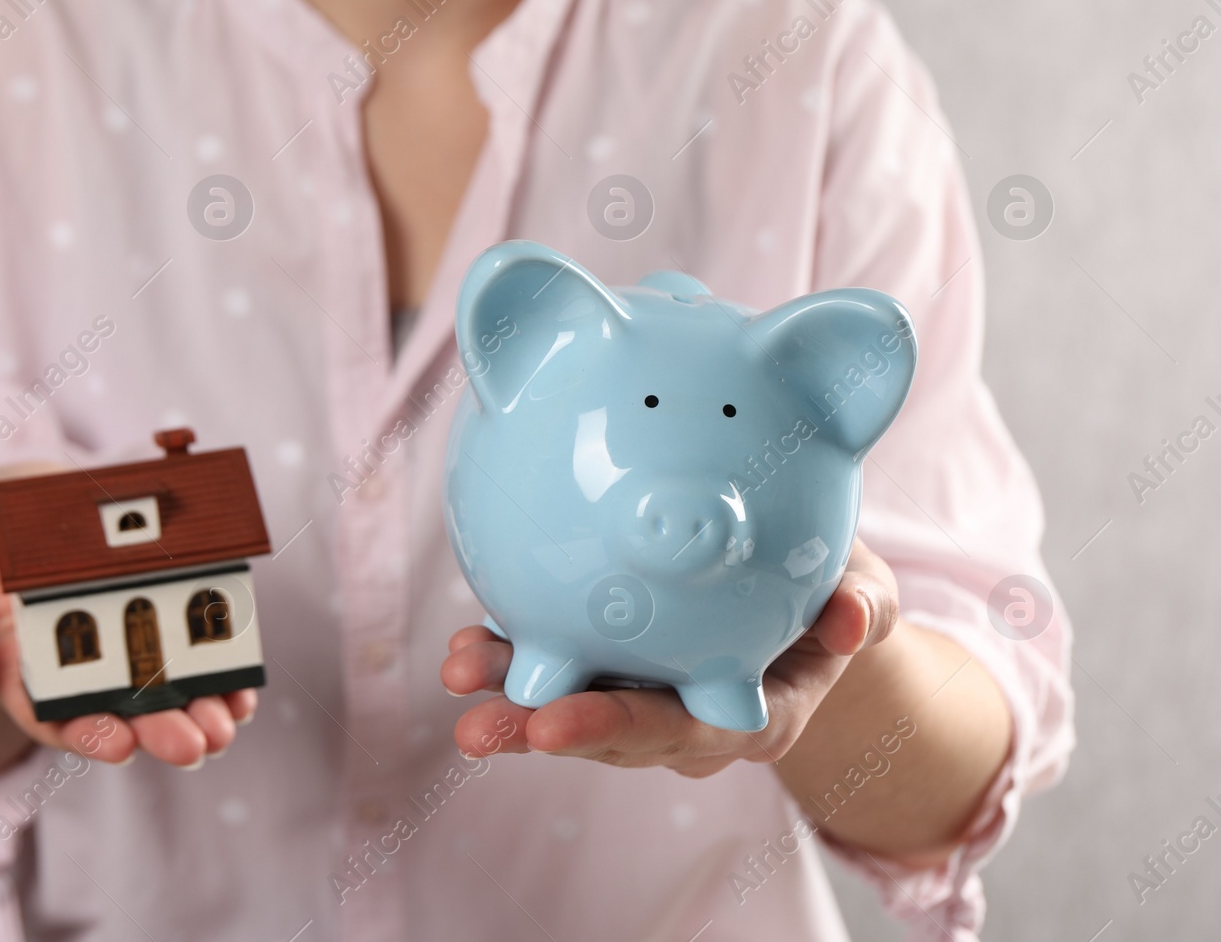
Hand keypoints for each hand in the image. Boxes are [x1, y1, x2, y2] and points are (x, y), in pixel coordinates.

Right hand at [0, 464, 255, 776]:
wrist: (28, 493)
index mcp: (20, 666)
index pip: (52, 715)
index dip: (86, 733)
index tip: (120, 745)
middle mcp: (75, 665)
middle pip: (119, 712)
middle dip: (159, 731)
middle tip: (196, 743)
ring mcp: (121, 640)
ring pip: (163, 689)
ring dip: (197, 710)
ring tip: (225, 722)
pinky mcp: (160, 609)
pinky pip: (194, 647)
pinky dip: (220, 671)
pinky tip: (242, 687)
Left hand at [439, 539, 898, 776]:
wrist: (810, 596)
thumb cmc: (836, 591)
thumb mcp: (867, 589)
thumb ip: (862, 605)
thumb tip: (850, 619)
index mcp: (754, 713)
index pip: (684, 730)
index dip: (620, 730)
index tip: (559, 724)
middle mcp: (689, 718)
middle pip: (610, 734)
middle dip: (541, 732)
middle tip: (482, 724)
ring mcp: (643, 695)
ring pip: (570, 707)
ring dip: (509, 699)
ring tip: (456, 676)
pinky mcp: (609, 666)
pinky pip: (557, 670)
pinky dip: (510, 662)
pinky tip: (464, 647)